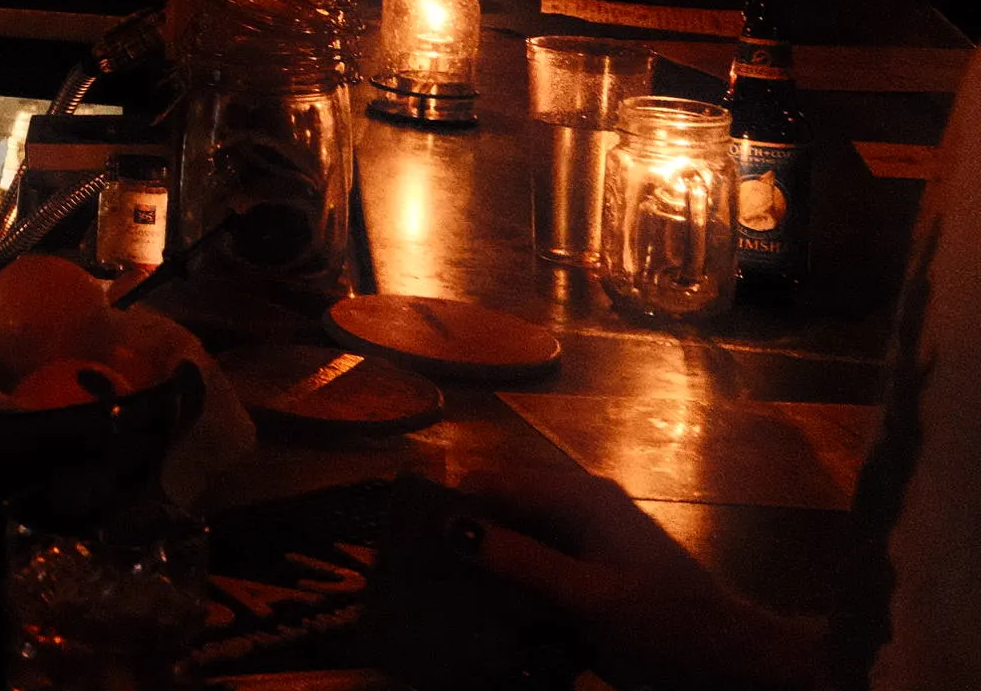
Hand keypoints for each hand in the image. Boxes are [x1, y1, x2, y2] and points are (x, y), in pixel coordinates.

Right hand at [455, 460, 824, 690]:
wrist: (730, 662)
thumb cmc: (664, 619)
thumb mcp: (587, 595)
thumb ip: (520, 562)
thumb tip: (451, 529)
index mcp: (577, 497)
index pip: (492, 481)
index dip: (451, 506)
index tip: (412, 543)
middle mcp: (576, 511)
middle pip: (500, 515)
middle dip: (465, 548)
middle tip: (427, 585)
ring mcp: (584, 548)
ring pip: (514, 552)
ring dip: (488, 581)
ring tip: (453, 611)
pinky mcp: (590, 582)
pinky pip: (536, 580)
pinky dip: (515, 601)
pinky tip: (496, 629)